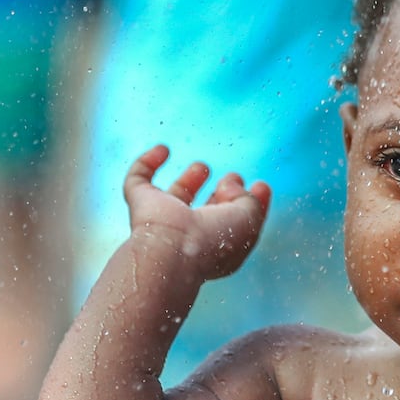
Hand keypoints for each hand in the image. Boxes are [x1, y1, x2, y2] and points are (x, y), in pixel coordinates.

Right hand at [123, 145, 270, 281]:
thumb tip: (231, 181)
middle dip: (221, 195)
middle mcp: (190, 235)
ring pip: (175, 198)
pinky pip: (138, 180)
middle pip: (206, 213)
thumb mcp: (248, 218)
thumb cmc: (213, 239)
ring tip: (203, 167)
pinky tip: (163, 150)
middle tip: (233, 177)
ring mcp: (164, 219)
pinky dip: (147, 163)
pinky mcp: (140, 203)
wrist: (172, 249)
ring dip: (189, 180)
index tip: (261, 184)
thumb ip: (248, 198)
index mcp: (219, 247)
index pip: (237, 223)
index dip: (250, 203)